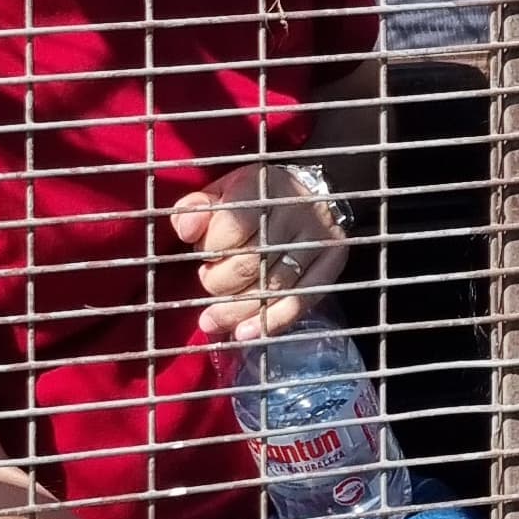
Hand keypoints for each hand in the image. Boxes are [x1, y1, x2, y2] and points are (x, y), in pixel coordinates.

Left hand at [171, 160, 349, 341]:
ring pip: (273, 287)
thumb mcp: (221, 193)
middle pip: (251, 262)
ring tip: (213, 321)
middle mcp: (296, 210)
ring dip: (238, 310)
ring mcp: (318, 236)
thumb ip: (195, 209)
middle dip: (219, 282)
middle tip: (209, 283)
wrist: (308, 195)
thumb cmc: (254, 198)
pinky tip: (245, 334)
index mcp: (265, 185)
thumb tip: (186, 230)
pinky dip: (271, 322)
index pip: (232, 227)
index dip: (211, 249)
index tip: (204, 257)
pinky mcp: (332, 260)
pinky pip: (301, 300)